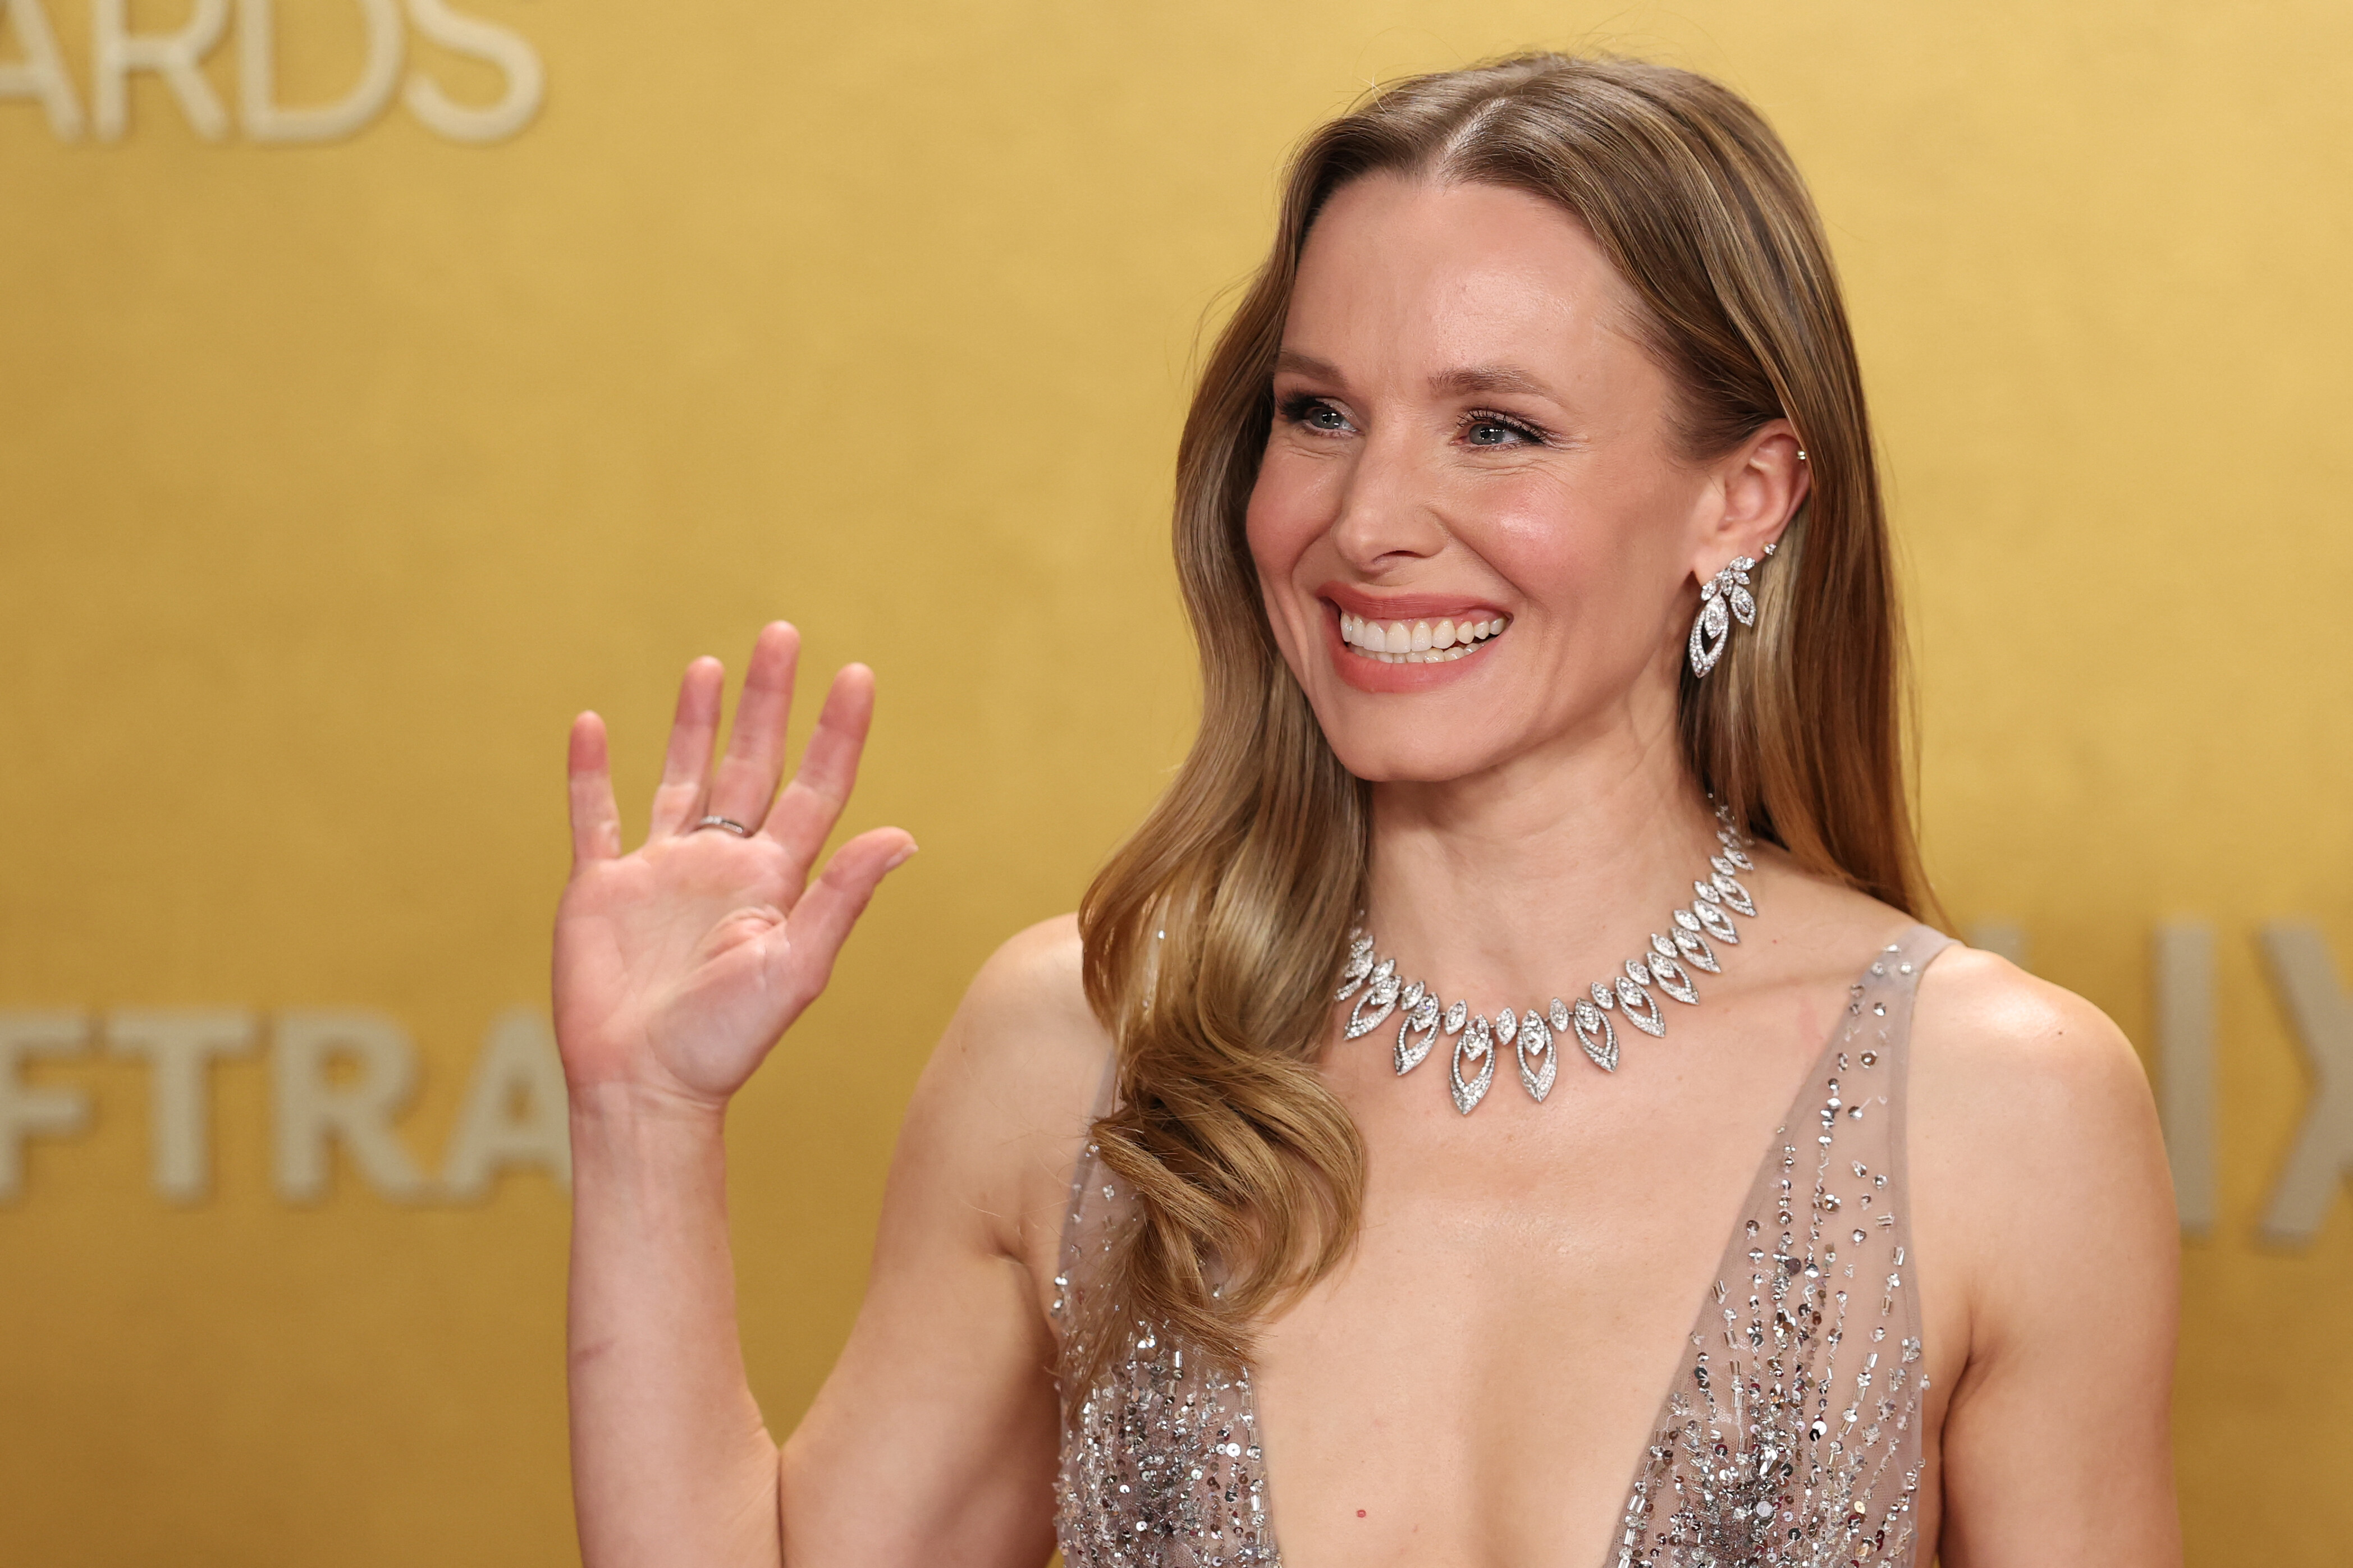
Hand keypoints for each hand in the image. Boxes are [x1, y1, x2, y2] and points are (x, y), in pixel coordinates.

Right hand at [553, 621, 915, 1110]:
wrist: (645, 1089)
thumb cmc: (725, 1043)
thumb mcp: (795, 969)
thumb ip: (841, 898)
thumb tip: (903, 837)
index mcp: (773, 881)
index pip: (815, 788)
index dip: (835, 733)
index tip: (855, 674)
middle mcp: (721, 866)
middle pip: (750, 763)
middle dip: (767, 700)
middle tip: (782, 634)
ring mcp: (660, 873)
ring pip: (680, 776)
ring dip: (693, 721)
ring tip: (709, 666)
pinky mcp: (600, 890)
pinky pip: (593, 817)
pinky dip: (589, 773)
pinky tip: (590, 725)